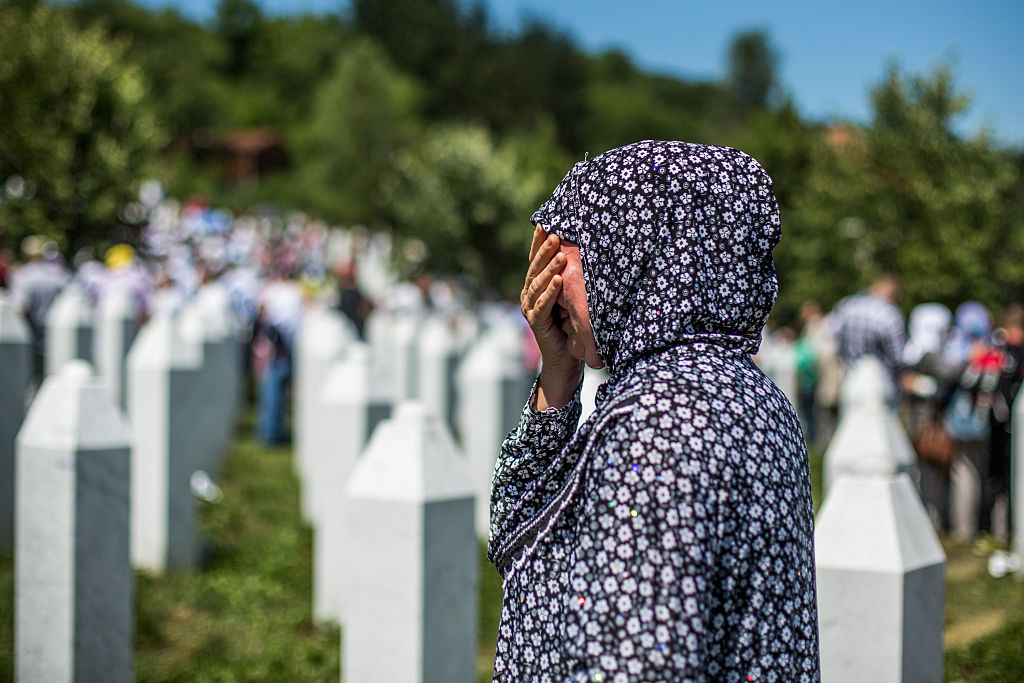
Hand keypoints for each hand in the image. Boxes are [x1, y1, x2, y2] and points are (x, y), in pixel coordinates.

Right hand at [521, 224, 582, 408]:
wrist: (566, 359)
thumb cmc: (572, 324)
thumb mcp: (572, 296)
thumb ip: (569, 277)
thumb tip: (581, 250)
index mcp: (536, 284)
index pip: (535, 258)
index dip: (539, 241)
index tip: (547, 222)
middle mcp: (529, 294)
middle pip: (534, 267)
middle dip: (544, 249)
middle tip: (555, 233)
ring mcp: (530, 308)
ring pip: (537, 283)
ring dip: (548, 268)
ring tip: (559, 254)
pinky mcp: (536, 322)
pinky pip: (542, 304)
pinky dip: (550, 292)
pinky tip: (558, 280)